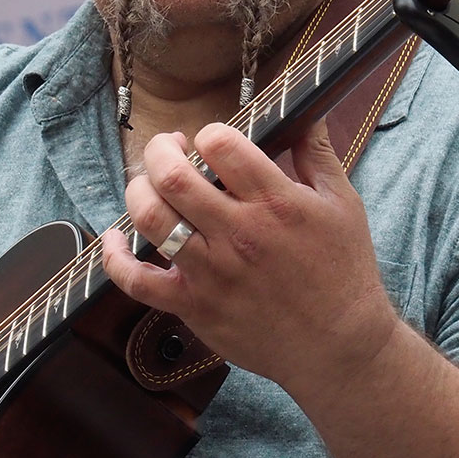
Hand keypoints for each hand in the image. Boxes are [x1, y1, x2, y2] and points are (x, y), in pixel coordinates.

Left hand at [101, 119, 399, 397]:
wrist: (339, 346)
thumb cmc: (344, 271)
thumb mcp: (343, 204)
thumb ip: (317, 154)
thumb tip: (308, 112)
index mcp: (277, 202)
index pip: (222, 144)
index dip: (210, 132)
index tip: (212, 141)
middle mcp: (240, 234)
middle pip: (174, 175)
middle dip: (161, 149)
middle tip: (169, 148)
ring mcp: (212, 272)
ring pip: (150, 218)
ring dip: (139, 190)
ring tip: (148, 183)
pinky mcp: (194, 306)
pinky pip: (137, 281)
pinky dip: (115, 256)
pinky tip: (114, 237)